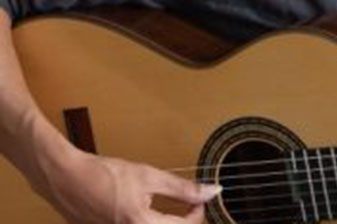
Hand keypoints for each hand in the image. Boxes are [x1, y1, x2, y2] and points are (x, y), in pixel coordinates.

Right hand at [39, 144, 220, 223]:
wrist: (66, 178)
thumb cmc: (104, 174)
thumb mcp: (149, 176)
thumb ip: (182, 188)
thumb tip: (211, 191)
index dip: (198, 212)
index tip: (198, 198)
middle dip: (184, 221)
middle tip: (188, 204)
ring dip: (166, 223)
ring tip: (170, 208)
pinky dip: (149, 223)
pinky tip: (148, 212)